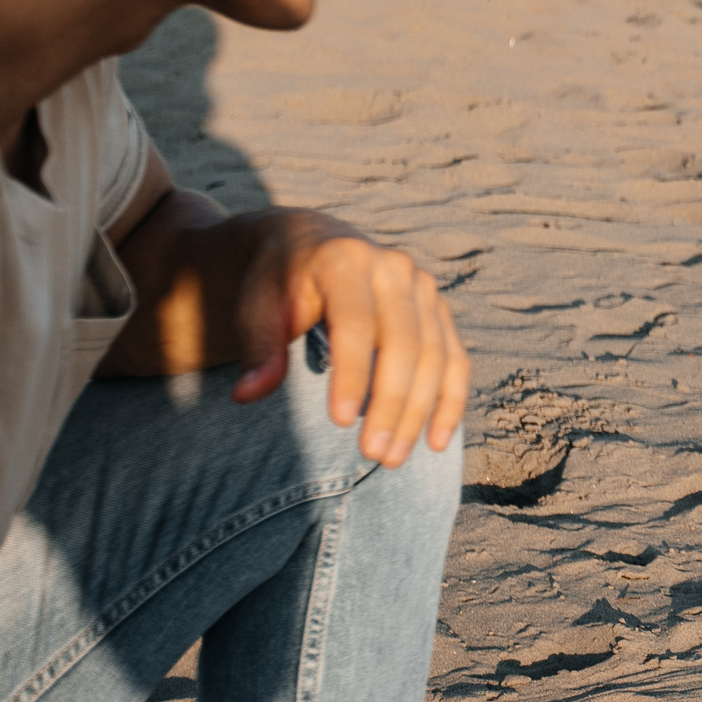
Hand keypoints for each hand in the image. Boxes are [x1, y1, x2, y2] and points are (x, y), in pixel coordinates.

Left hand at [234, 212, 471, 464]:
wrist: (309, 242)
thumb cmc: (276, 282)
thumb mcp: (257, 306)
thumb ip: (259, 347)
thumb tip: (247, 395)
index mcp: (345, 260)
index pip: (356, 324)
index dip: (352, 374)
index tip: (341, 423)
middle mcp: (394, 268)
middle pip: (405, 344)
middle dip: (392, 404)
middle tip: (374, 455)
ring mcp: (423, 287)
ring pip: (435, 355)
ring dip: (420, 411)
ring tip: (394, 458)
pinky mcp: (437, 308)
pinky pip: (454, 358)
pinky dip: (450, 400)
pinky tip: (436, 440)